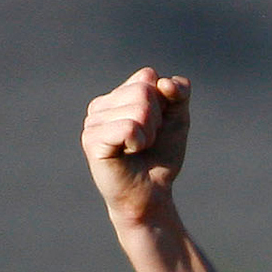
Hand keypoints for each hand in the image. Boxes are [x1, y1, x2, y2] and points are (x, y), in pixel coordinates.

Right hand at [82, 67, 190, 228]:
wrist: (151, 195)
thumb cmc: (160, 158)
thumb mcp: (177, 119)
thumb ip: (178, 93)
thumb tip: (164, 83)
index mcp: (117, 96)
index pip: (147, 76)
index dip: (163, 103)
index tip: (157, 126)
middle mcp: (100, 105)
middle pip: (144, 91)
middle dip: (157, 119)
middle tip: (147, 141)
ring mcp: (93, 122)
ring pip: (139, 108)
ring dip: (149, 134)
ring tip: (138, 149)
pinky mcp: (92, 140)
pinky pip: (129, 127)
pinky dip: (139, 142)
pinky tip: (130, 153)